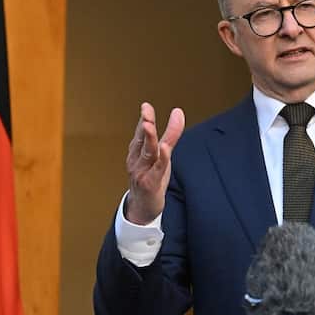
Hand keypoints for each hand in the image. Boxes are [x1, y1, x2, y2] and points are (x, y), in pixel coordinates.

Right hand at [124, 103, 184, 224]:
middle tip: (145, 111)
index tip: (146, 106)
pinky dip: (160, 158)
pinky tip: (163, 148)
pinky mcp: (150, 183)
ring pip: (147, 152)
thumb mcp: (161, 155)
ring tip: (149, 125)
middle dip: (144, 124)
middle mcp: (137, 160)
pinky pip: (156, 169)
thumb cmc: (151, 179)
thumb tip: (177, 113)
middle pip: (142, 140)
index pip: (141, 132)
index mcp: (137, 152)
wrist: (143, 208)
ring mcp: (141, 172)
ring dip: (148, 138)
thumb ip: (170, 135)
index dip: (145, 118)